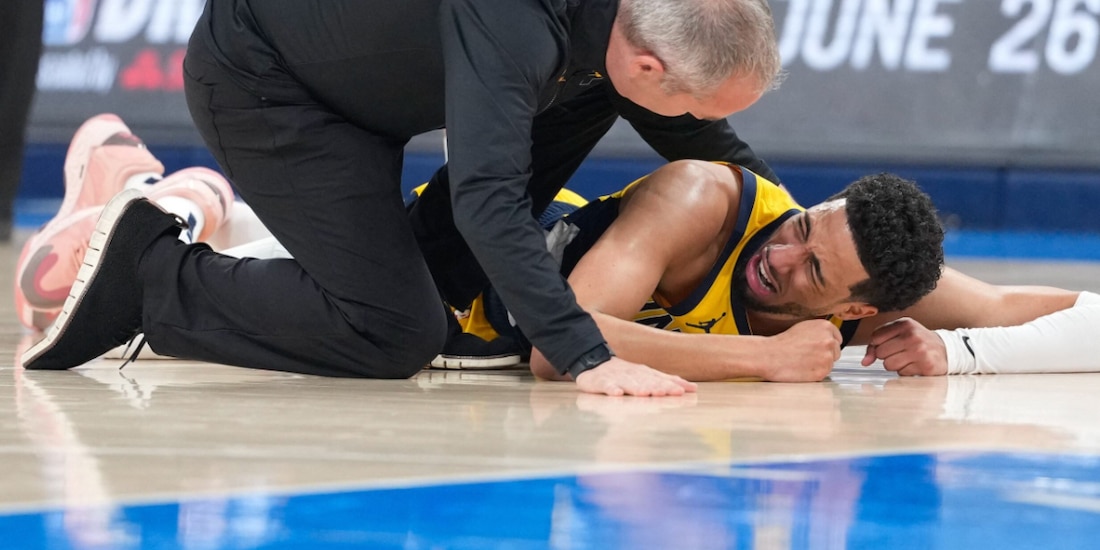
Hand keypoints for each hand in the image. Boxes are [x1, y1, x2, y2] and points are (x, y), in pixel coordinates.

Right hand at [574, 356, 696, 396]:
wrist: (594, 362)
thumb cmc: (625, 373)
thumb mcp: (647, 375)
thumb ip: (668, 381)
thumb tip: (693, 388)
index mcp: (644, 373)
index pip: (660, 379)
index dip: (670, 385)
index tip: (683, 391)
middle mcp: (633, 375)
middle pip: (646, 381)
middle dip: (657, 387)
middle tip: (667, 393)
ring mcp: (617, 378)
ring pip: (628, 383)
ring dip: (636, 387)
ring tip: (644, 393)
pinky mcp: (601, 382)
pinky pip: (606, 385)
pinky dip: (611, 389)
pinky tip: (616, 393)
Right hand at [760, 319, 840, 381]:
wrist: (769, 355)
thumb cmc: (782, 343)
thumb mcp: (804, 327)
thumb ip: (820, 332)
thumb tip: (830, 338)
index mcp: (825, 327)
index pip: (837, 339)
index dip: (826, 346)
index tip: (817, 349)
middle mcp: (829, 340)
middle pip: (835, 353)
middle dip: (824, 356)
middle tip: (807, 356)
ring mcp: (827, 357)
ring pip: (830, 364)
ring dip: (820, 365)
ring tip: (803, 362)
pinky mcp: (822, 371)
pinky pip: (823, 374)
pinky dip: (814, 374)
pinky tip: (802, 369)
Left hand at [861, 317, 947, 375]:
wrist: (946, 350)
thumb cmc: (918, 341)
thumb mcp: (899, 334)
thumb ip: (877, 344)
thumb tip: (865, 362)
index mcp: (904, 324)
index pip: (875, 337)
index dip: (876, 345)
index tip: (886, 346)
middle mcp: (912, 336)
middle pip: (880, 353)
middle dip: (886, 356)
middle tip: (900, 352)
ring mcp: (919, 351)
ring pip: (888, 365)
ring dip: (895, 365)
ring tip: (907, 358)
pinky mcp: (925, 366)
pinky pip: (901, 373)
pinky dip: (906, 371)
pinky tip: (915, 364)